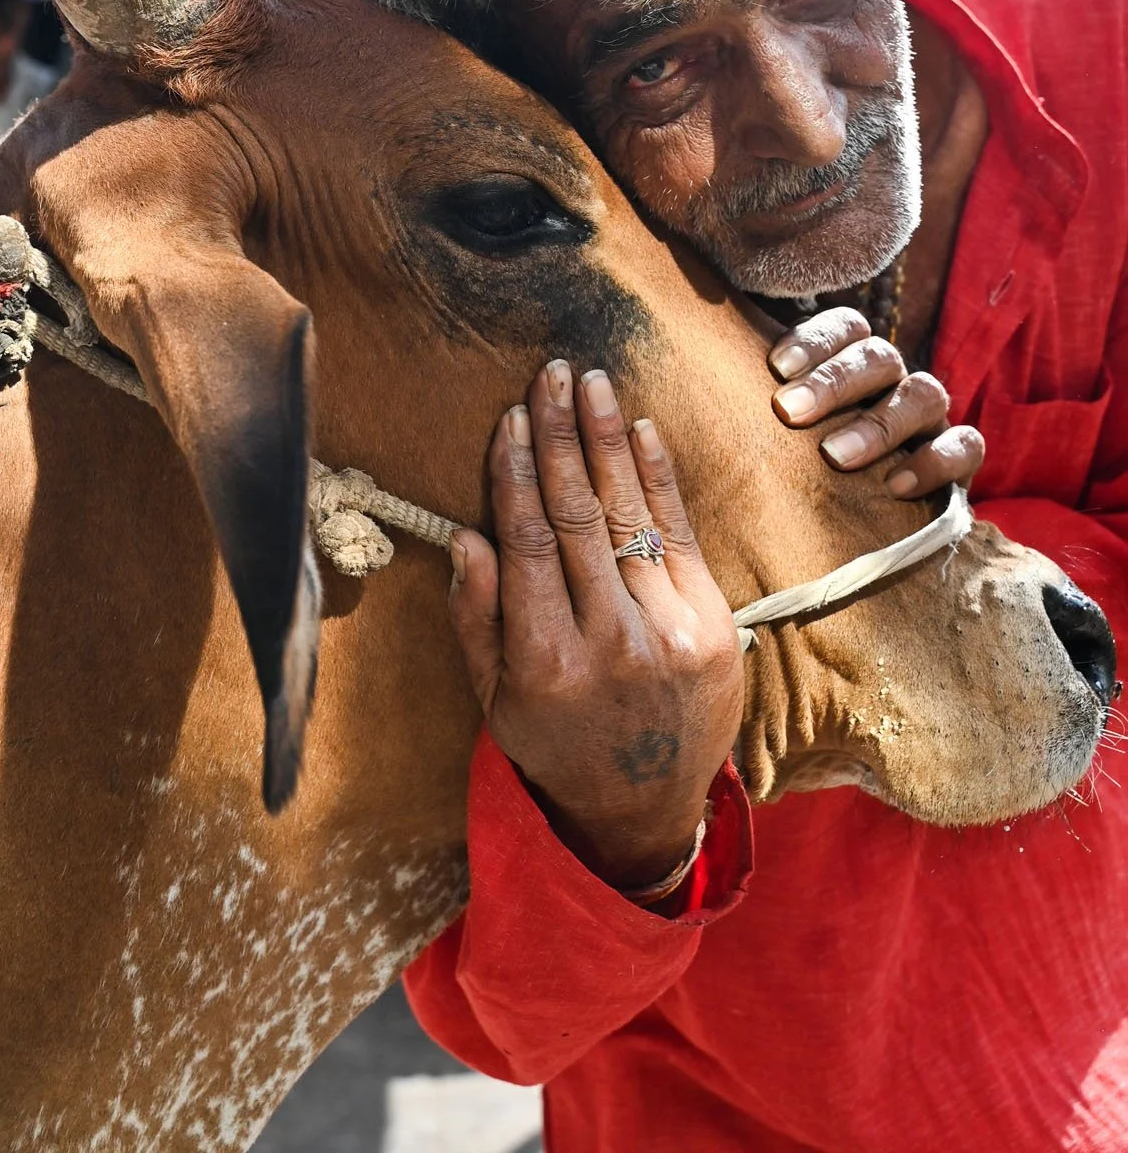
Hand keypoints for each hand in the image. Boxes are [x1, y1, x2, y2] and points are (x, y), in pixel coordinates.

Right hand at [447, 359, 743, 892]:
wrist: (647, 807)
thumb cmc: (556, 744)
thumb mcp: (494, 697)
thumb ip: (476, 617)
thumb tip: (464, 534)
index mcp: (548, 665)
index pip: (528, 544)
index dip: (517, 474)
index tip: (511, 420)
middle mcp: (613, 646)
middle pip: (579, 517)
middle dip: (562, 437)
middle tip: (549, 375)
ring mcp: (672, 635)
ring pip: (630, 517)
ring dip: (608, 440)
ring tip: (590, 383)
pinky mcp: (716, 628)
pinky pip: (680, 536)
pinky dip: (658, 478)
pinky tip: (637, 431)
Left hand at [768, 306, 983, 499]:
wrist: (862, 519)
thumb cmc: (801, 461)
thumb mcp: (778, 426)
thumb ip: (754, 395)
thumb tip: (684, 376)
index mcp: (852, 360)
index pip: (845, 326)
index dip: (815, 339)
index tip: (775, 367)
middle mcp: (893, 380)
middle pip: (878, 356)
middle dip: (833, 381)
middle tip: (788, 411)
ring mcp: (928, 417)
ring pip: (923, 393)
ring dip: (877, 423)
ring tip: (834, 457)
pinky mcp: (957, 458)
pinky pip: (966, 444)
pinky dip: (936, 460)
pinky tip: (896, 485)